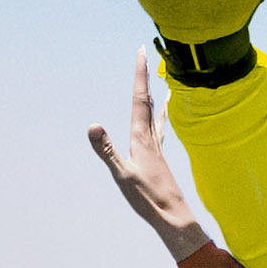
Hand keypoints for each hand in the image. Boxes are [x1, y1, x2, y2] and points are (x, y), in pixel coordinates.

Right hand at [87, 56, 212, 262]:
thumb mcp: (122, 174)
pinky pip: (159, 131)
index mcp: (141, 138)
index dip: (140, 74)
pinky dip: (160, 119)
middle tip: (144, 55)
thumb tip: (92, 125)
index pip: (139, 98)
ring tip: (162, 85)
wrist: (174, 216)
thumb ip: (107, 150)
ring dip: (155, 96)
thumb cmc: (148, 198)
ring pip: (156, 115)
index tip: (141, 51)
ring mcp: (156, 149)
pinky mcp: (158, 159)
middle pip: (148, 100)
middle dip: (145, 77)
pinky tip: (162, 123)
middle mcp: (151, 138)